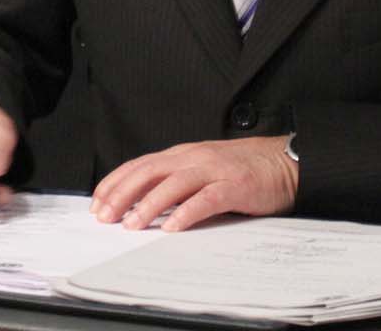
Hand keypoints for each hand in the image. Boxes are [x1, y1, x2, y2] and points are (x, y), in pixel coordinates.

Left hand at [91, 137, 296, 230]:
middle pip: (149, 172)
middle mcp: (194, 158)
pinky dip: (187, 212)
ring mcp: (214, 170)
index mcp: (182, 154)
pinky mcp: (235, 186)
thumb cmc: (241, 169)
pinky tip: (173, 226)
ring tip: (132, 224)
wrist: (283, 162)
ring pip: (174, 185)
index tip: (97, 202)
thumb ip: (175, 181)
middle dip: (123, 194)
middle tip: (105, 216)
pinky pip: (207, 199)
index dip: (115, 182)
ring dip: (149, 205)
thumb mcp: (201, 169)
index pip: (140, 165)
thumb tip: (141, 203)